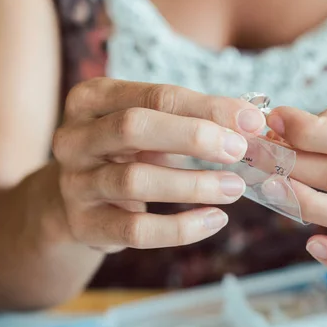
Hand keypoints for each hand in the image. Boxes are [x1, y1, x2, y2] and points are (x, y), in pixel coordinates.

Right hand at [53, 78, 265, 250]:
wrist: (77, 201)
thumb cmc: (126, 154)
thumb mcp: (151, 128)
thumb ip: (193, 119)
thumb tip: (250, 121)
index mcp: (92, 99)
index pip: (156, 96)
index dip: (208, 107)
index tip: (252, 122)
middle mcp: (75, 137)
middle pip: (133, 127)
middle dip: (193, 137)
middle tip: (238, 150)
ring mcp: (75, 183)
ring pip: (135, 180)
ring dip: (193, 184)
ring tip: (234, 188)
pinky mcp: (84, 225)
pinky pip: (136, 230)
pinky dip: (180, 228)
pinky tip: (214, 220)